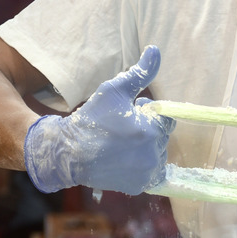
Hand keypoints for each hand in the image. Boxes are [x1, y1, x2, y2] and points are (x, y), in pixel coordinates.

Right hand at [24, 45, 175, 194]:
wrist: (69, 153)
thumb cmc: (91, 119)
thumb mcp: (114, 91)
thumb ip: (139, 73)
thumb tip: (156, 50)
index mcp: (150, 131)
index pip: (167, 120)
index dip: (149, 114)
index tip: (132, 112)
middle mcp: (153, 155)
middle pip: (162, 138)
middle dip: (147, 130)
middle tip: (122, 129)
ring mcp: (147, 173)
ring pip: (158, 155)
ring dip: (146, 148)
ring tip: (121, 144)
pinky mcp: (140, 187)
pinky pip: (151, 173)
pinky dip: (142, 166)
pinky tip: (123, 159)